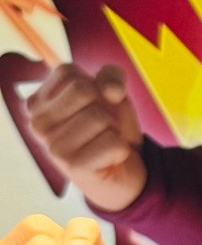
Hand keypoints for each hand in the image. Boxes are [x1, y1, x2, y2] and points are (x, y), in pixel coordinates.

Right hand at [26, 63, 146, 212]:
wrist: (121, 172)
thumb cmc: (109, 128)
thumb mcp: (112, 93)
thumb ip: (112, 76)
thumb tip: (111, 91)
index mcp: (37, 104)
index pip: (68, 72)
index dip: (94, 84)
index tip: (93, 105)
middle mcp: (37, 125)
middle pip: (83, 90)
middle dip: (104, 106)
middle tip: (102, 127)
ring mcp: (52, 147)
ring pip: (100, 116)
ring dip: (113, 129)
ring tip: (104, 143)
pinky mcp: (73, 166)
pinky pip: (113, 141)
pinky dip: (121, 148)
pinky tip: (109, 159)